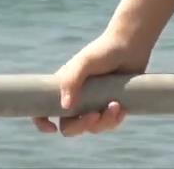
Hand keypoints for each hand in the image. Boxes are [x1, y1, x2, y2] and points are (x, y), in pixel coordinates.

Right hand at [31, 29, 153, 137]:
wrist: (131, 45)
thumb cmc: (105, 50)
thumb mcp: (85, 61)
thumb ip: (71, 80)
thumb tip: (64, 106)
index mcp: (64, 88)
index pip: (44, 109)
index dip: (42, 122)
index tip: (52, 128)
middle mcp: (77, 98)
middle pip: (70, 126)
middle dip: (82, 125)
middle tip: (95, 115)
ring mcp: (94, 104)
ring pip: (92, 127)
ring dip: (103, 122)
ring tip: (116, 105)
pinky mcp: (111, 106)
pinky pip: (109, 124)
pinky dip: (114, 120)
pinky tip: (122, 108)